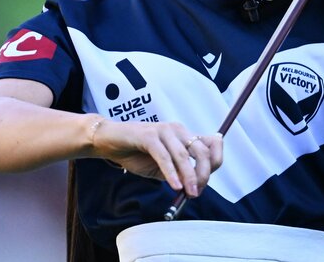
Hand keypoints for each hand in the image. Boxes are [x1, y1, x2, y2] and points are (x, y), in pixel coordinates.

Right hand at [91, 119, 222, 197]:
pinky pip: (164, 156)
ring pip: (183, 155)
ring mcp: (163, 130)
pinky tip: (175, 186)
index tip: (205, 183)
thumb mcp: (162, 166)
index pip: (212, 143)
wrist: (109, 141)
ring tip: (189, 193)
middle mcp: (178, 130)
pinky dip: (171, 173)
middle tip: (197, 192)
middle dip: (204, 174)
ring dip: (189, 177)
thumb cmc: (137, 154)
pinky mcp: (148, 135)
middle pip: (201, 151)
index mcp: (184, 135)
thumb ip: (178, 173)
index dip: (214, 163)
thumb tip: (195, 188)